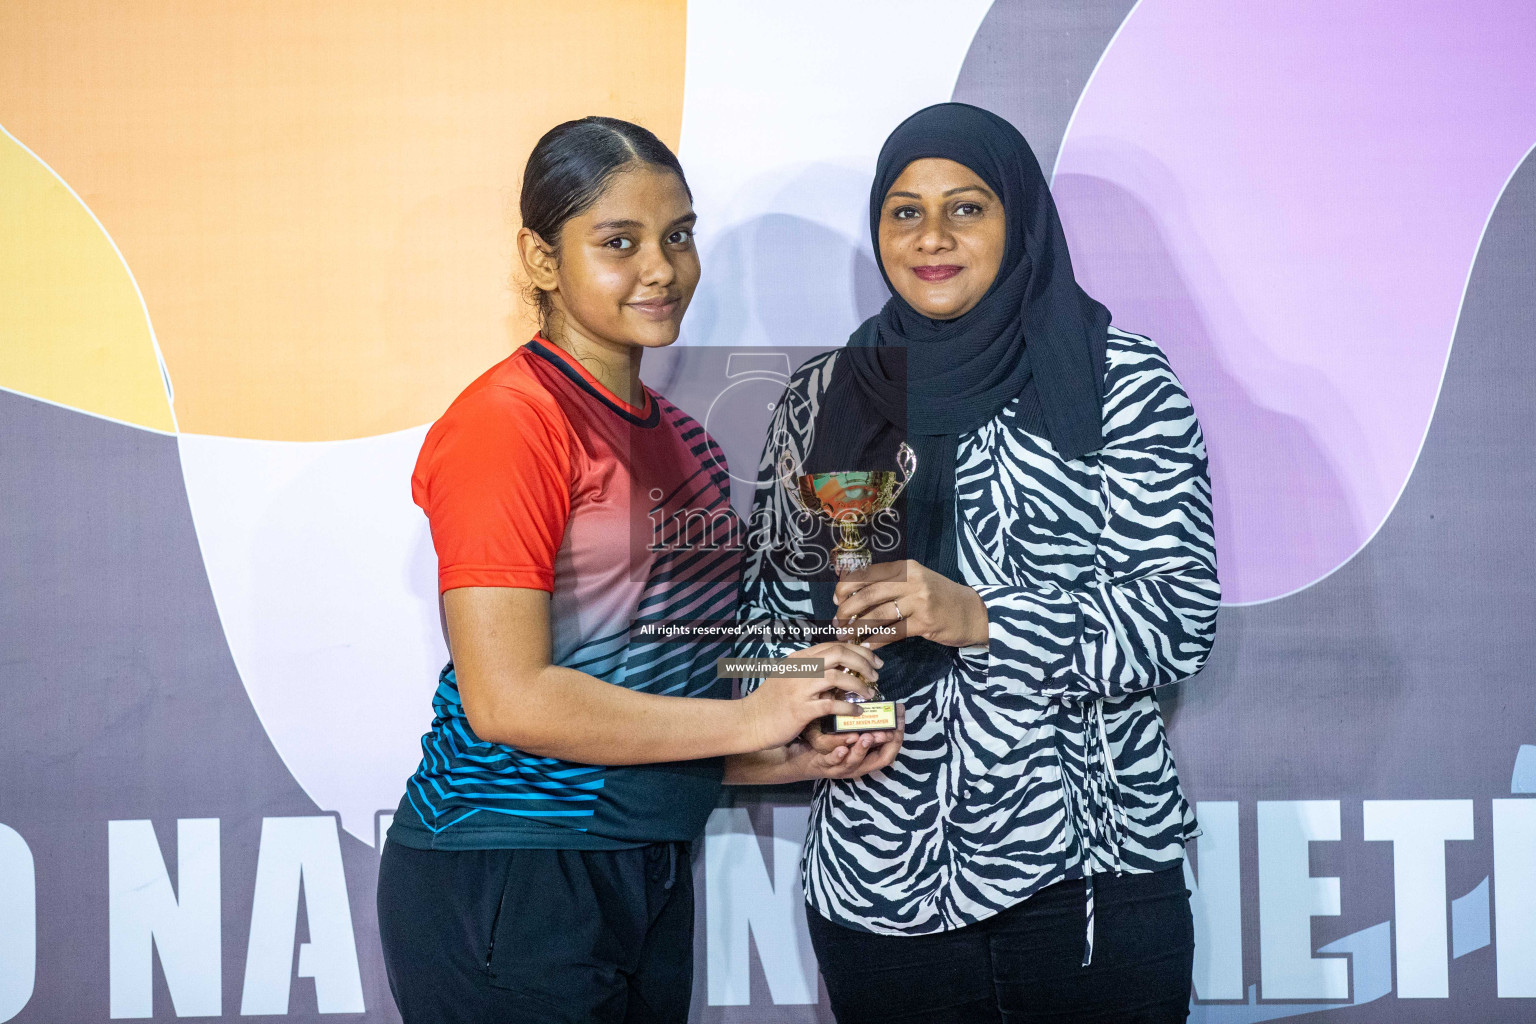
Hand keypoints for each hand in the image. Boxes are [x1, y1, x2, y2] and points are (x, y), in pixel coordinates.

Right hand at [737, 642, 879, 750]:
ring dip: (859, 684)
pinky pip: (831, 704)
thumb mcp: (788, 677)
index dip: (858, 650)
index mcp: (799, 658)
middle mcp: (800, 668)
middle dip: (863, 661)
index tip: (872, 660)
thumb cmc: (770, 702)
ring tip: (869, 693)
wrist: (748, 722)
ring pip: (837, 676)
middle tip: (876, 673)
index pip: (834, 645)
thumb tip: (838, 668)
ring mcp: (799, 688)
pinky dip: (848, 707)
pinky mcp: (800, 709)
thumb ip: (810, 670)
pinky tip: (857, 711)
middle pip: (839, 653)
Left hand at [787, 703, 905, 780]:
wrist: (797, 757)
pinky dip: (838, 755)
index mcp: (867, 755)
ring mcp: (841, 767)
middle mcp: (858, 764)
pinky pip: (832, 762)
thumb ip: (859, 719)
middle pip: (882, 759)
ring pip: (857, 762)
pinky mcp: (823, 766)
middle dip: (887, 743)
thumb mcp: (846, 730)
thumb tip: (868, 691)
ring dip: (862, 750)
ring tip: (866, 737)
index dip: (898, 732)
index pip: (890, 747)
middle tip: (889, 729)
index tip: (900, 714)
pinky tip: (841, 747)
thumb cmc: (825, 741)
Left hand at [833, 559, 988, 649]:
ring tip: (848, 637)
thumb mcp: (915, 583)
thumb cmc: (939, 598)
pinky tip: (867, 646)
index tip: (837, 601)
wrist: (972, 612)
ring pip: (878, 615)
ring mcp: (919, 601)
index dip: (846, 588)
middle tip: (838, 624)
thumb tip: (853, 597)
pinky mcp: (925, 622)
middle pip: (868, 594)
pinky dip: (876, 641)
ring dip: (859, 628)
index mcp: (905, 568)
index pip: (867, 574)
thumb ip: (889, 586)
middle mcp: (911, 580)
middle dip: (847, 611)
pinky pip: (893, 633)